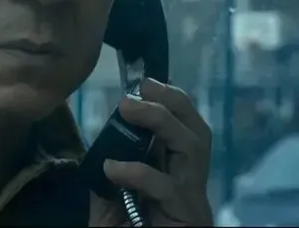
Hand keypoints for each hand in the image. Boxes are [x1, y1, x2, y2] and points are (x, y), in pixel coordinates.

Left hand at [89, 78, 213, 226]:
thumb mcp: (110, 207)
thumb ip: (108, 179)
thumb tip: (100, 150)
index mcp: (175, 175)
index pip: (184, 129)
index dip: (169, 102)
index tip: (142, 84)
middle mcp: (190, 183)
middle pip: (199, 131)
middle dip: (174, 102)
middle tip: (142, 87)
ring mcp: (192, 200)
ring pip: (194, 147)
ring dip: (163, 121)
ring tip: (130, 109)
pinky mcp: (187, 217)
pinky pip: (167, 187)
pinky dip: (138, 172)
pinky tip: (113, 169)